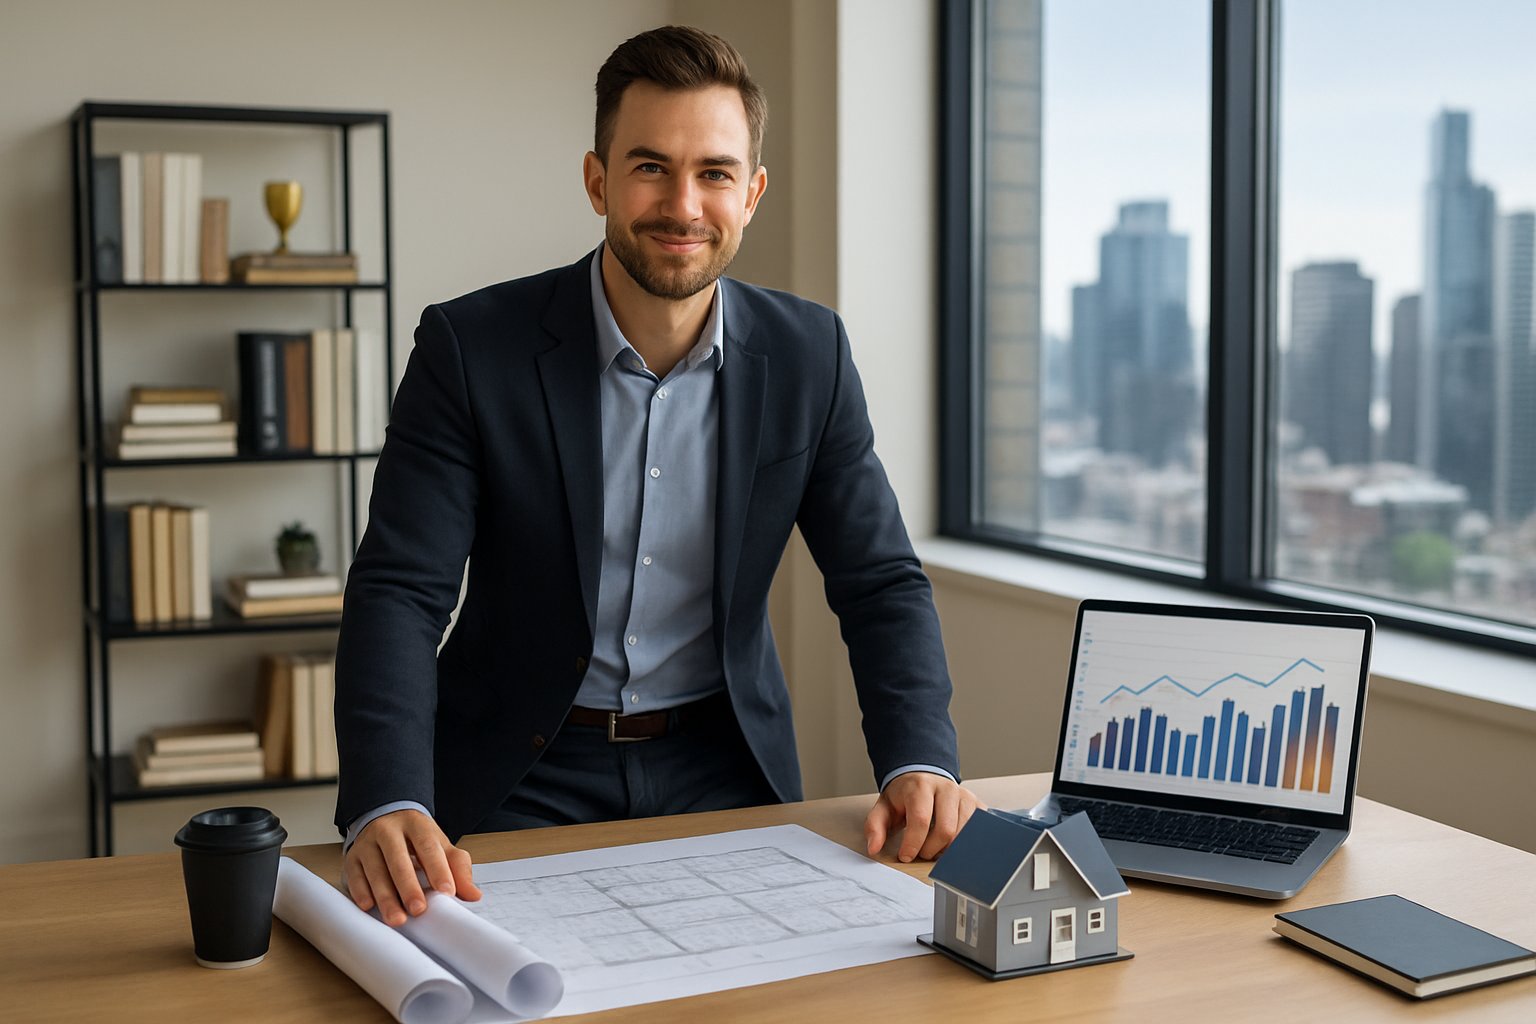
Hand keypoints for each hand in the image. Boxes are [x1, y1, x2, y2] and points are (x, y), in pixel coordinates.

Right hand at [343, 809, 481, 925]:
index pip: (428, 845)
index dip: (438, 869)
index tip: (447, 892)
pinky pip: (354, 876)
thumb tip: (474, 895)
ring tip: (397, 919)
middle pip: (398, 858)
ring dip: (385, 896)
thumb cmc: (417, 839)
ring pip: (374, 870)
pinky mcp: (352, 858)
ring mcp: (367, 843)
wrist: (385, 818)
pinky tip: (369, 907)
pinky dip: (361, 892)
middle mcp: (388, 830)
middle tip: (419, 909)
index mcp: (416, 824)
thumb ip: (458, 869)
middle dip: (408, 886)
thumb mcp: (440, 846)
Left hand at [864, 772, 984, 862]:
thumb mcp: (884, 807)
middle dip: (931, 850)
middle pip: (946, 830)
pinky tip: (951, 844)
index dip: (913, 843)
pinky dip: (964, 844)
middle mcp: (946, 788)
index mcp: (920, 786)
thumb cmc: (904, 795)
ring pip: (964, 834)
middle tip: (921, 853)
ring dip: (948, 849)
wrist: (923, 776)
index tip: (906, 856)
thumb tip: (874, 848)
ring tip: (934, 847)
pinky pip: (977, 831)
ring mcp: (965, 796)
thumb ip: (875, 826)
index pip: (921, 819)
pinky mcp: (977, 805)